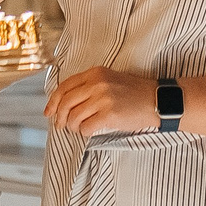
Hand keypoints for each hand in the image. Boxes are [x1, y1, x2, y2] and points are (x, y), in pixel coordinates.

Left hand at [45, 67, 160, 137]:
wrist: (157, 101)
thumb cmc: (134, 93)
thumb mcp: (110, 80)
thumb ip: (89, 86)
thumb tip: (64, 103)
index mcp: (95, 73)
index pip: (65, 86)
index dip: (53, 101)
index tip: (49, 112)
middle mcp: (97, 83)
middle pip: (65, 102)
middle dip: (59, 117)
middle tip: (60, 125)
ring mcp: (103, 98)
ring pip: (74, 116)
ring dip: (73, 126)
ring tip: (79, 128)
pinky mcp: (109, 114)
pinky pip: (85, 127)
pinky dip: (84, 132)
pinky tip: (89, 131)